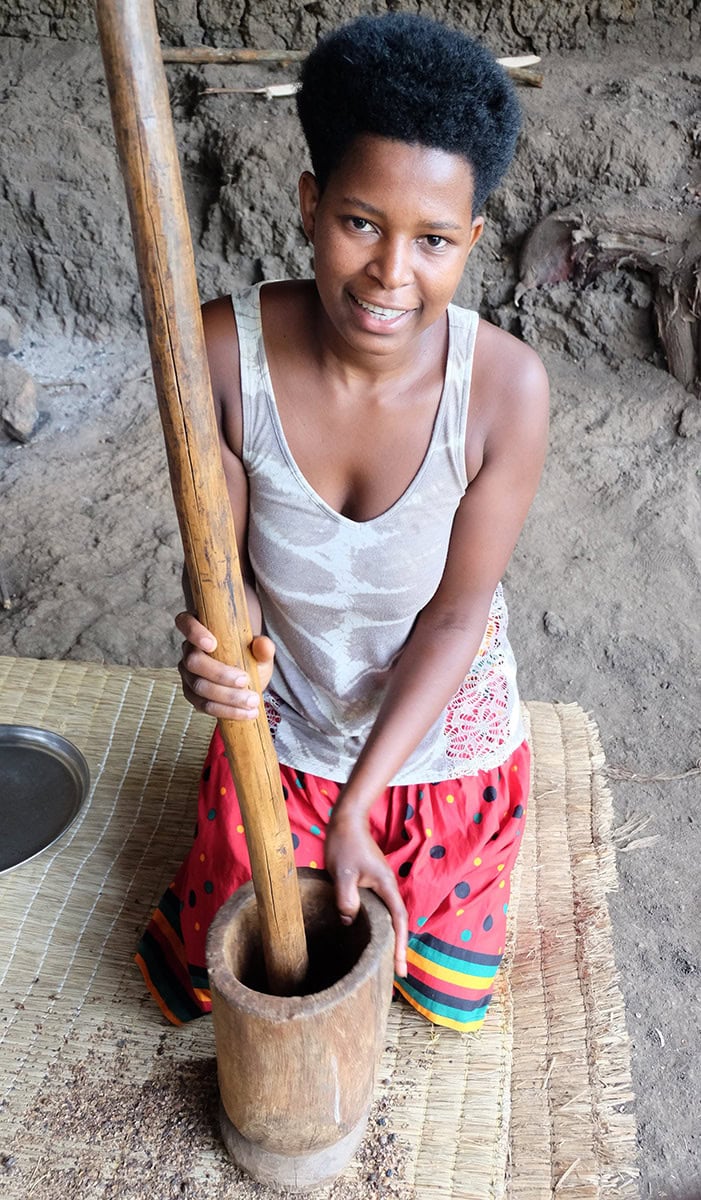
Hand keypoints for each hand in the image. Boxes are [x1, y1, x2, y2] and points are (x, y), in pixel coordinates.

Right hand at [175, 611, 275, 719]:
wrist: (247, 675)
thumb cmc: (248, 654)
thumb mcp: (258, 650)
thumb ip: (263, 647)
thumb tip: (263, 645)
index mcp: (199, 628)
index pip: (186, 623)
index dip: (194, 633)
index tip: (212, 644)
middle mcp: (188, 650)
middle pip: (193, 662)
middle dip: (220, 674)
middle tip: (245, 681)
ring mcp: (188, 674)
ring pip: (198, 686)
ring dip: (226, 697)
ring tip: (252, 701)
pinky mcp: (192, 694)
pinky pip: (203, 705)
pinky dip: (225, 711)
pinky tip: (245, 713)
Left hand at [324, 805, 407, 977]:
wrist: (346, 820)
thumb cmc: (345, 843)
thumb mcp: (342, 873)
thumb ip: (347, 899)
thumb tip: (348, 922)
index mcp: (386, 886)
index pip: (399, 921)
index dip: (400, 946)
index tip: (400, 968)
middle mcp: (387, 887)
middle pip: (397, 922)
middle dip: (397, 947)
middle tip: (396, 974)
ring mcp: (378, 884)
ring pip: (386, 916)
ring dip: (387, 937)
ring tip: (383, 961)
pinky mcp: (369, 882)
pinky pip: (376, 908)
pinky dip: (375, 924)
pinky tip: (365, 934)